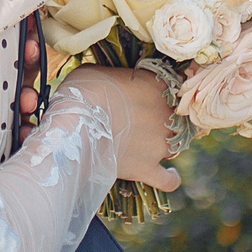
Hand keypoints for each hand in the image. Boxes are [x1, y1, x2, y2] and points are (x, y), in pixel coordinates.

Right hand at [60, 65, 181, 192]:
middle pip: (175, 117)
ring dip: (164, 145)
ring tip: (147, 145)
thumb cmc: (83, 91)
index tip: (145, 96)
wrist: (75, 125)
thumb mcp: (100, 71)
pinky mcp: (148, 167)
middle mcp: (166, 114)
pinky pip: (169, 180)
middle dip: (161, 120)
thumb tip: (112, 82)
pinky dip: (171, 178)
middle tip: (140, 122)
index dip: (159, 93)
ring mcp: (160, 143)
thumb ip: (117, 77)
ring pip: (174, 145)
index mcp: (158, 85)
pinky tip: (171, 176)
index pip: (173, 87)